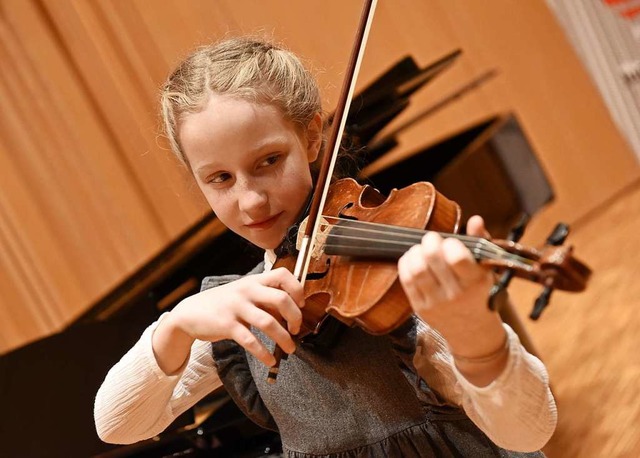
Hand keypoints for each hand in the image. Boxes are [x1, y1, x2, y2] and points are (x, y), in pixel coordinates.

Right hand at [155, 267, 303, 372]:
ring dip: (284, 339)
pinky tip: (270, 360)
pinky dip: (264, 353)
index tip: (301, 304)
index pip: (283, 274)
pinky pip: (251, 341)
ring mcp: (236, 307)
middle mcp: (247, 291)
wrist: (189, 313)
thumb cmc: (223, 304)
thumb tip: (291, 314)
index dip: (297, 289)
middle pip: (282, 299)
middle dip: (295, 318)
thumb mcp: (244, 294)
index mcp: (254, 281)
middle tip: (296, 330)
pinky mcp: (227, 325)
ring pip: (269, 323)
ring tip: (290, 349)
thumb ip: (265, 299)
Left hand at [397, 216, 504, 358]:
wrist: (472, 331)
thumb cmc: (480, 293)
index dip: (450, 244)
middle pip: (431, 260)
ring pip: (416, 269)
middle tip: (432, 239)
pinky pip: (406, 280)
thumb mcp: (487, 269)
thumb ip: (481, 242)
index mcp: (475, 282)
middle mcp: (455, 294)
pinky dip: (406, 264)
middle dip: (429, 242)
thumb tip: (475, 219)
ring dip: (415, 252)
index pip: (457, 258)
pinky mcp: (420, 307)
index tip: (450, 242)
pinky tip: (413, 259)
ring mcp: (435, 302)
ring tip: (422, 249)